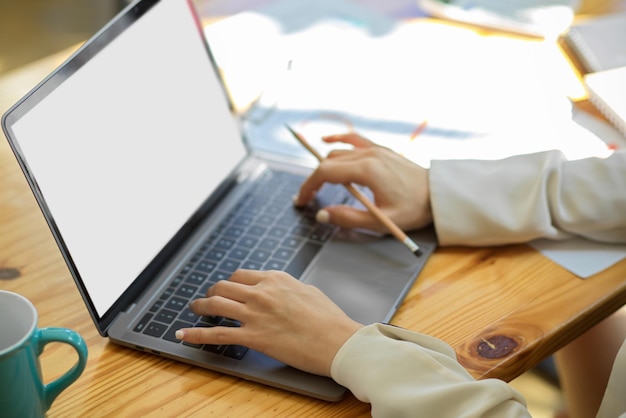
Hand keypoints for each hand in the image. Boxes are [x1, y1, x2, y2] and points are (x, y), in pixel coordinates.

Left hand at [176, 270, 363, 376]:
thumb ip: (288, 289)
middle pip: (224, 286)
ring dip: (200, 306)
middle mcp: (262, 292)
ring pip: (216, 303)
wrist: (338, 341)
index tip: (227, 288)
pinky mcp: (253, 337)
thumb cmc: (330, 319)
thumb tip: (280, 291)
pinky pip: (217, 333)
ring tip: (195, 309)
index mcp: (276, 279)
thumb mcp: (309, 292)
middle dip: (212, 291)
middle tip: (207, 298)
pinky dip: (196, 334)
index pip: (242, 275)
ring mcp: (255, 314)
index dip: (230, 282)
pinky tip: (184, 334)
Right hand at [295, 133, 431, 232]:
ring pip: (339, 153)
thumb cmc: (413, 209)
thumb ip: (348, 218)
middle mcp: (369, 155)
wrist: (438, 195)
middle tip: (306, 198)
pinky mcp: (381, 150)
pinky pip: (354, 140)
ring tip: (316, 184)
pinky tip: (326, 141)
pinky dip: (338, 140)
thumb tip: (322, 215)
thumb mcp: (380, 221)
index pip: (325, 172)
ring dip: (324, 167)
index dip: (309, 186)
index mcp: (367, 170)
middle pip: (329, 162)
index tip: (302, 201)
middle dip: (314, 180)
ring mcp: (375, 150)